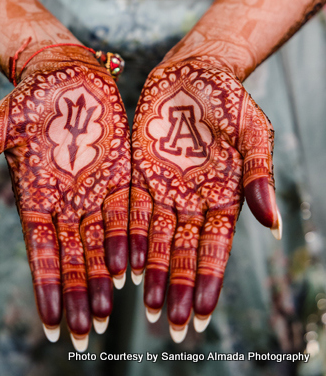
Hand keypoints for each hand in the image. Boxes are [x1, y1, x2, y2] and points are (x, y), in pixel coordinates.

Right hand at [0, 46, 130, 349]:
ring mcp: (95, 188)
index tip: (54, 325)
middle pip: (74, 257)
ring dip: (107, 276)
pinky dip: (132, 238)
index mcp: (35, 196)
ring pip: (103, 241)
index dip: (48, 288)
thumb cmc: (27, 97)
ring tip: (112, 312)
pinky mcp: (121, 171)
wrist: (64, 70)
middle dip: (80, 295)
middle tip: (86, 334)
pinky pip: (128, 210)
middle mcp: (67, 201)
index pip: (42, 252)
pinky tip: (138, 266)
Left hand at [130, 56, 280, 340]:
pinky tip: (121, 263)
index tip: (200, 315)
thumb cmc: (229, 98)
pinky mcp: (139, 172)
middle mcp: (192, 198)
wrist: (193, 70)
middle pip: (183, 251)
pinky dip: (127, 236)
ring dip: (151, 271)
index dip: (207, 281)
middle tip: (170, 325)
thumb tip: (273, 224)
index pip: (215, 248)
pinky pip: (131, 209)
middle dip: (177, 287)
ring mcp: (164, 187)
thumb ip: (260, 175)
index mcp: (223, 195)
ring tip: (144, 306)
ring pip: (155, 237)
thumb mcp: (253, 132)